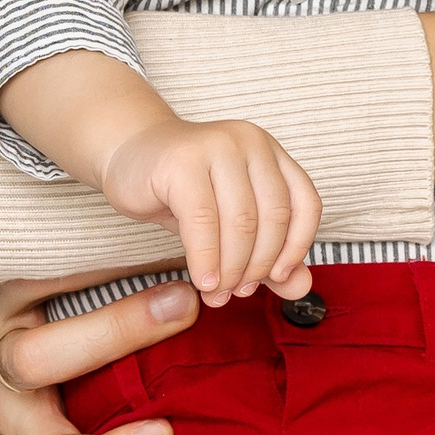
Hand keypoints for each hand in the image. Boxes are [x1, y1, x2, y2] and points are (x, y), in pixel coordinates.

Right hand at [102, 117, 319, 305]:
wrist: (129, 156)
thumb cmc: (185, 193)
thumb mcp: (232, 224)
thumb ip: (271, 254)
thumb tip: (301, 287)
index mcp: (271, 153)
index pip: (305, 203)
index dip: (297, 246)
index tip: (278, 278)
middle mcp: (250, 142)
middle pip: (273, 217)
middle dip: (257, 265)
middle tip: (237, 292)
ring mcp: (217, 146)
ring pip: (241, 222)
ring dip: (232, 268)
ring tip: (218, 292)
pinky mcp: (182, 161)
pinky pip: (203, 221)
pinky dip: (206, 259)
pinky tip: (202, 281)